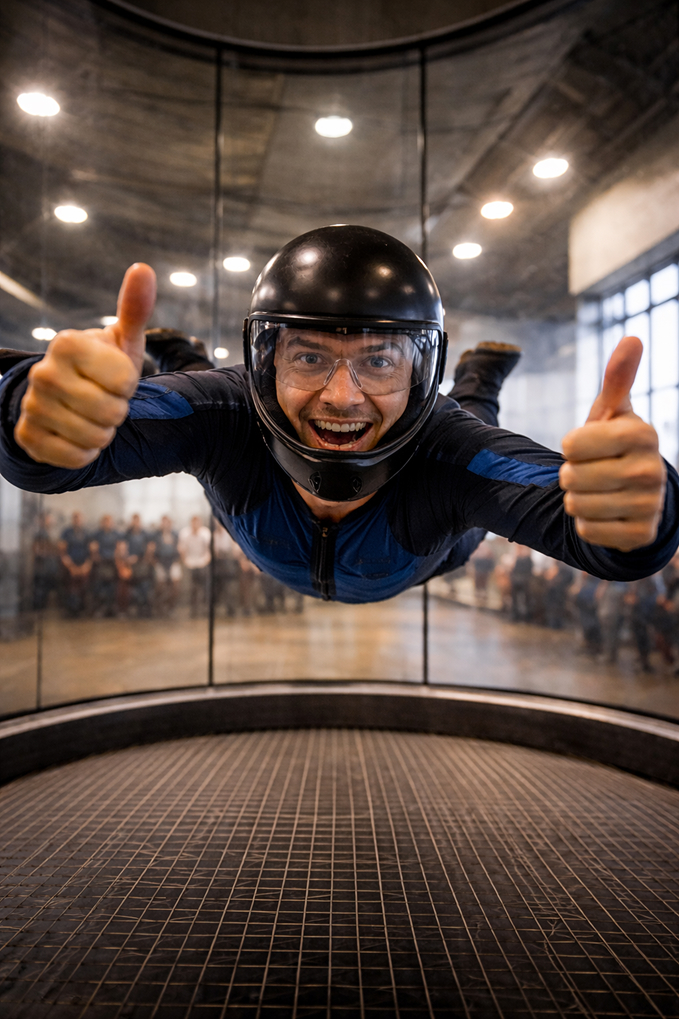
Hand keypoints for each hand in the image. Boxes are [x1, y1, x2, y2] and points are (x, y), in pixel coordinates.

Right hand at [15, 263, 155, 467]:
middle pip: (111, 411)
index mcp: (67, 343)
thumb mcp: (122, 340)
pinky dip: (86, 453)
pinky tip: (78, 435)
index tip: (115, 377)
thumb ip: (134, 309)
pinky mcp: (29, 438)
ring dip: (103, 432)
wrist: (67, 397)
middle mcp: (43, 373)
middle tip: (105, 399)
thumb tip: (143, 269)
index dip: (128, 384)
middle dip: (118, 411)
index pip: (124, 380)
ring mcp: (32, 406)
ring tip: (92, 416)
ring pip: (95, 437)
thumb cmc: (103, 366)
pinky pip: (76, 458)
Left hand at [559, 335, 665, 551]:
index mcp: (642, 434)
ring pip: (577, 506)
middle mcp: (651, 470)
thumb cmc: (614, 445)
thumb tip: (632, 338)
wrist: (635, 493)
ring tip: (596, 492)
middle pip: (571, 478)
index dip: (571, 447)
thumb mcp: (611, 412)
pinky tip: (604, 514)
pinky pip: (587, 532)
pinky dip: (586, 525)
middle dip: (571, 476)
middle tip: (590, 472)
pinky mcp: (640, 535)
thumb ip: (617, 379)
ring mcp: (649, 505)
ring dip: (577, 501)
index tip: (588, 446)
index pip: (572, 445)